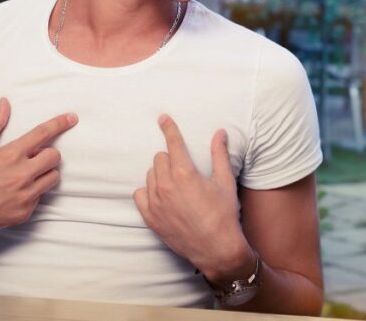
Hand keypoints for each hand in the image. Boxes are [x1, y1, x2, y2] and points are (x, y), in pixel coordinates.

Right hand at [0, 98, 77, 249]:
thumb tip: (4, 102)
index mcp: (10, 155)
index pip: (42, 134)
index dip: (59, 124)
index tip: (72, 118)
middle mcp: (21, 175)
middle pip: (55, 157)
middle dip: (48, 154)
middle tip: (34, 157)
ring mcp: (25, 195)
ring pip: (53, 177)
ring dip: (44, 173)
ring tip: (25, 175)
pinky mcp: (25, 212)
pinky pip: (40, 197)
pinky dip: (32, 193)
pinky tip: (14, 194)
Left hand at [133, 114, 251, 283]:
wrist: (216, 248)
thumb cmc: (223, 215)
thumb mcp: (225, 182)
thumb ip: (219, 155)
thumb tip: (220, 133)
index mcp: (185, 174)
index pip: (173, 143)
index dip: (169, 128)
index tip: (163, 118)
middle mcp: (166, 186)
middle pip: (160, 158)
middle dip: (171, 159)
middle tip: (184, 170)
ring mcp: (155, 202)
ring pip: (150, 175)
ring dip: (161, 175)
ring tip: (176, 185)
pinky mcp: (150, 217)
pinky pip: (140, 194)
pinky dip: (149, 192)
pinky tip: (161, 196)